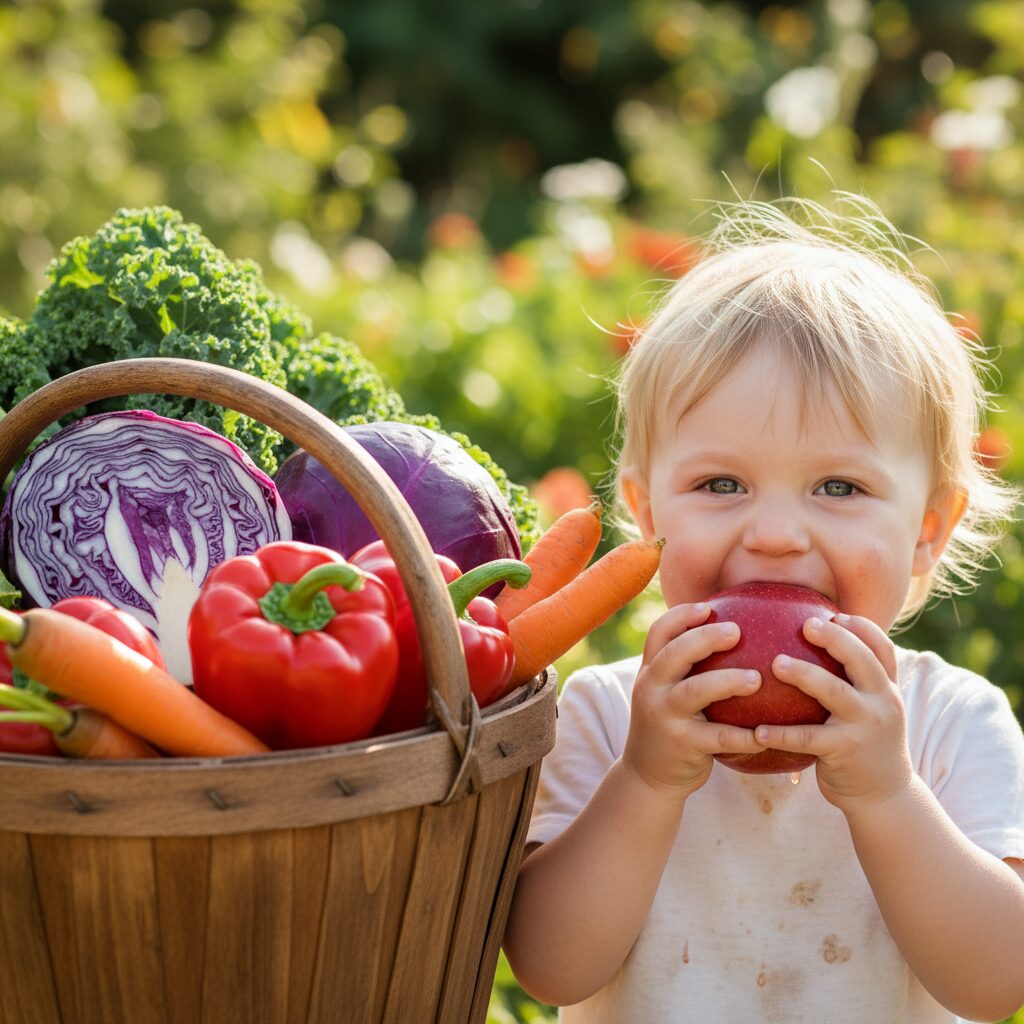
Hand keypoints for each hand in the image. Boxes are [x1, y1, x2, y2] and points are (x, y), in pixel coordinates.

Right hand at [623, 602, 765, 797]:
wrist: (648, 776)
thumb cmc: (671, 725)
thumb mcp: (666, 693)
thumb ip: (686, 668)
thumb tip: (733, 631)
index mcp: (650, 671)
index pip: (659, 633)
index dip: (681, 616)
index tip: (709, 607)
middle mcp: (652, 689)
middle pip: (674, 654)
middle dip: (704, 638)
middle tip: (737, 631)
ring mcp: (664, 716)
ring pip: (694, 691)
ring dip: (727, 682)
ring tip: (756, 679)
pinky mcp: (681, 744)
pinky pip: (717, 737)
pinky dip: (742, 736)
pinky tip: (766, 734)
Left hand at [753, 614, 913, 814]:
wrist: (885, 797)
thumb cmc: (864, 744)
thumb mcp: (871, 710)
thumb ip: (854, 683)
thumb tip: (814, 646)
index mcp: (886, 688)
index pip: (882, 648)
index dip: (861, 627)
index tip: (836, 615)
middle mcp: (882, 702)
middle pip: (861, 660)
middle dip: (834, 639)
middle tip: (804, 625)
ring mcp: (865, 726)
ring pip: (834, 691)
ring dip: (803, 674)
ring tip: (775, 663)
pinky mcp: (845, 751)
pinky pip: (807, 737)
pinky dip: (781, 733)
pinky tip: (757, 730)